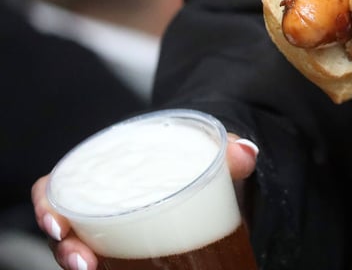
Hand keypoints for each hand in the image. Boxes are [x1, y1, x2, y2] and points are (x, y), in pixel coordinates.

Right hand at [33, 134, 259, 269]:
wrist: (211, 177)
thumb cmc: (194, 159)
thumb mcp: (208, 149)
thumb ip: (226, 149)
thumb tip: (246, 153)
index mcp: (106, 172)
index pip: (58, 187)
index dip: (48, 205)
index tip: (57, 222)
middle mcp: (101, 206)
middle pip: (67, 230)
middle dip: (67, 250)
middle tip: (85, 264)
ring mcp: (113, 233)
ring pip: (84, 254)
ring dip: (83, 265)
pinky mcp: (132, 253)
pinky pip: (112, 264)